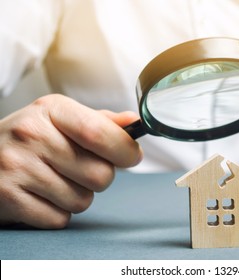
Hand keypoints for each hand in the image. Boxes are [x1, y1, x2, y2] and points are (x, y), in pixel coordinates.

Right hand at [0, 94, 142, 228]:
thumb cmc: (32, 138)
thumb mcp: (62, 119)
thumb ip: (99, 122)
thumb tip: (132, 122)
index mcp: (51, 110)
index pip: (99, 133)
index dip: (125, 150)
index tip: (132, 156)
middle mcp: (31, 135)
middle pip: (100, 175)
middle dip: (100, 177)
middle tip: (81, 169)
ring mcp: (17, 167)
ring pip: (82, 200)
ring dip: (79, 196)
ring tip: (58, 180)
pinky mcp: (8, 198)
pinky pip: (60, 219)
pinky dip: (58, 212)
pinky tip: (43, 195)